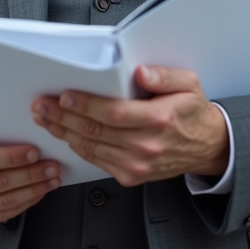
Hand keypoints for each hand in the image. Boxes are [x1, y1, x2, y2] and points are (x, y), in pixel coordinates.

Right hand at [0, 131, 59, 227]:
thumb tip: (25, 131)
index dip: (10, 157)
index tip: (34, 152)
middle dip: (30, 174)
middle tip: (51, 166)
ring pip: (4, 201)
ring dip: (33, 190)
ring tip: (51, 179)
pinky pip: (5, 213)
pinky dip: (26, 202)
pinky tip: (39, 191)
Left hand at [30, 65, 228, 187]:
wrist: (207, 147)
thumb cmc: (194, 114)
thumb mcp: (189, 85)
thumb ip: (164, 76)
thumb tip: (141, 72)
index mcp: (159, 119)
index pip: (113, 113)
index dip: (85, 105)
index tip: (65, 96)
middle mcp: (146, 145)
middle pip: (95, 131)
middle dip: (63, 117)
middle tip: (42, 106)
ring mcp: (137, 164)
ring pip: (91, 148)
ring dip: (63, 133)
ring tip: (46, 119)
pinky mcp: (131, 176)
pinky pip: (97, 161)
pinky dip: (78, 148)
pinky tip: (65, 135)